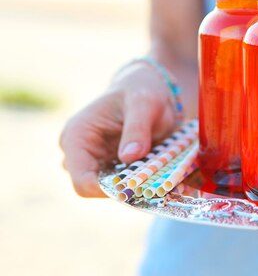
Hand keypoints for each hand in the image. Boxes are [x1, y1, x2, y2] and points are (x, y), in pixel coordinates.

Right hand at [59, 62, 177, 196]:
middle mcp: (79, 154)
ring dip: (134, 186)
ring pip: (111, 190)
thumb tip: (130, 156)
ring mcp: (94, 162)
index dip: (106, 190)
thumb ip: (137, 128)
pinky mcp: (111, 168)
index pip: (82, 180)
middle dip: (123, 188)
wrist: (149, 89)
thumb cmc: (142, 91)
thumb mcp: (143, 104)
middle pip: (95, 189)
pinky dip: (140, 183)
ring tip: (158, 173)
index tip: (137, 187)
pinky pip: (123, 185)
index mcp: (76, 136)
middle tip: (153, 181)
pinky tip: (158, 174)